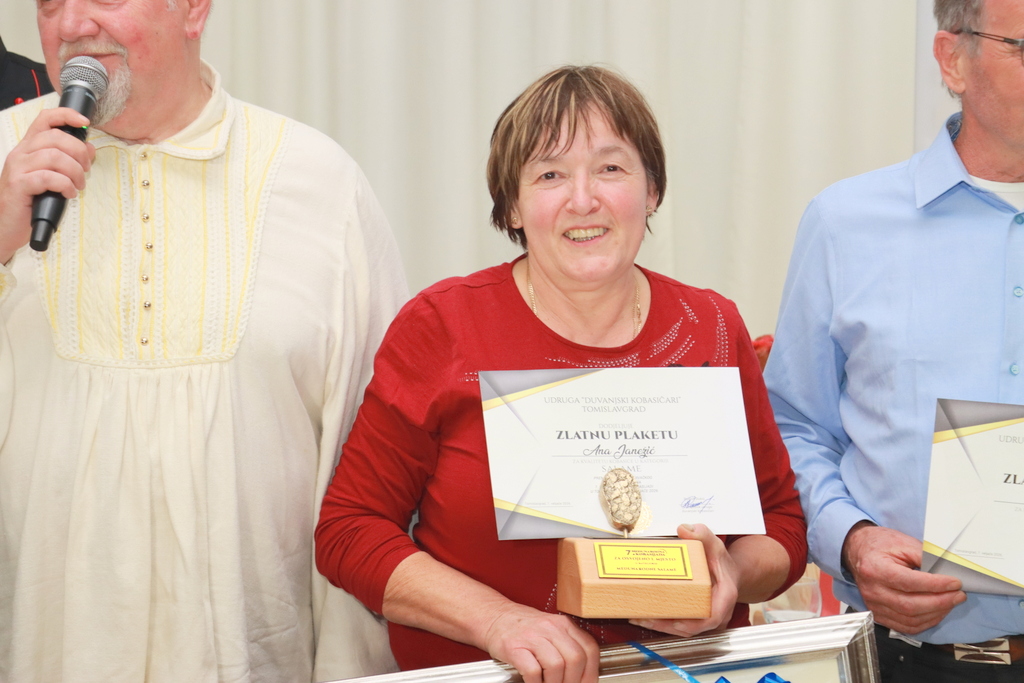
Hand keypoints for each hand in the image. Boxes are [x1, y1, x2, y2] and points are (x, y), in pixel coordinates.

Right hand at [0, 107, 95, 262]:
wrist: (6, 225)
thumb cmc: (31, 201)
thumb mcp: (52, 178)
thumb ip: (68, 161)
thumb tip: (89, 147)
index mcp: (28, 147)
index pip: (45, 119)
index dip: (66, 116)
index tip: (85, 122)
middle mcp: (21, 153)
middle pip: (55, 137)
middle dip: (79, 152)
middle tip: (85, 169)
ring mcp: (18, 168)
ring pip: (54, 156)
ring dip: (74, 171)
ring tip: (78, 185)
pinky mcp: (18, 185)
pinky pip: (48, 177)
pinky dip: (65, 185)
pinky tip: (68, 194)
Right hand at [483, 603, 598, 682]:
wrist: (493, 617)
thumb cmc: (524, 628)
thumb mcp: (551, 630)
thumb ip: (567, 646)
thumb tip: (583, 675)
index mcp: (564, 624)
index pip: (589, 649)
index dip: (591, 673)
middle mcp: (550, 628)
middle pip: (575, 659)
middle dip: (574, 681)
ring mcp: (532, 636)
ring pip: (556, 666)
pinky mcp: (514, 647)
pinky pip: (532, 671)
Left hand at [630, 523, 738, 637]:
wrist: (727, 570)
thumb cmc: (721, 561)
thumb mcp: (714, 544)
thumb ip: (701, 534)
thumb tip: (684, 530)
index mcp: (724, 596)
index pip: (712, 616)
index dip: (694, 623)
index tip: (675, 621)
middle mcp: (717, 610)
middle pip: (692, 627)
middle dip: (667, 625)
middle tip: (645, 618)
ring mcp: (706, 616)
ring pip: (684, 628)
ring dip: (661, 627)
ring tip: (639, 618)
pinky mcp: (696, 617)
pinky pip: (680, 623)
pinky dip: (663, 623)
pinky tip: (645, 616)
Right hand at [842, 523, 964, 632]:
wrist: (858, 552)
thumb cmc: (880, 545)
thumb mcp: (902, 543)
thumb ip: (924, 556)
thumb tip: (947, 571)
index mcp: (875, 569)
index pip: (909, 582)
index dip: (935, 585)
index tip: (955, 582)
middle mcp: (873, 591)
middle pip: (911, 605)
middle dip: (941, 602)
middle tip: (959, 595)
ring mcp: (874, 605)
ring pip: (911, 619)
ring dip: (936, 613)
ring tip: (951, 602)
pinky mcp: (879, 615)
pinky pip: (906, 627)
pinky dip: (925, 622)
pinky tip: (937, 612)